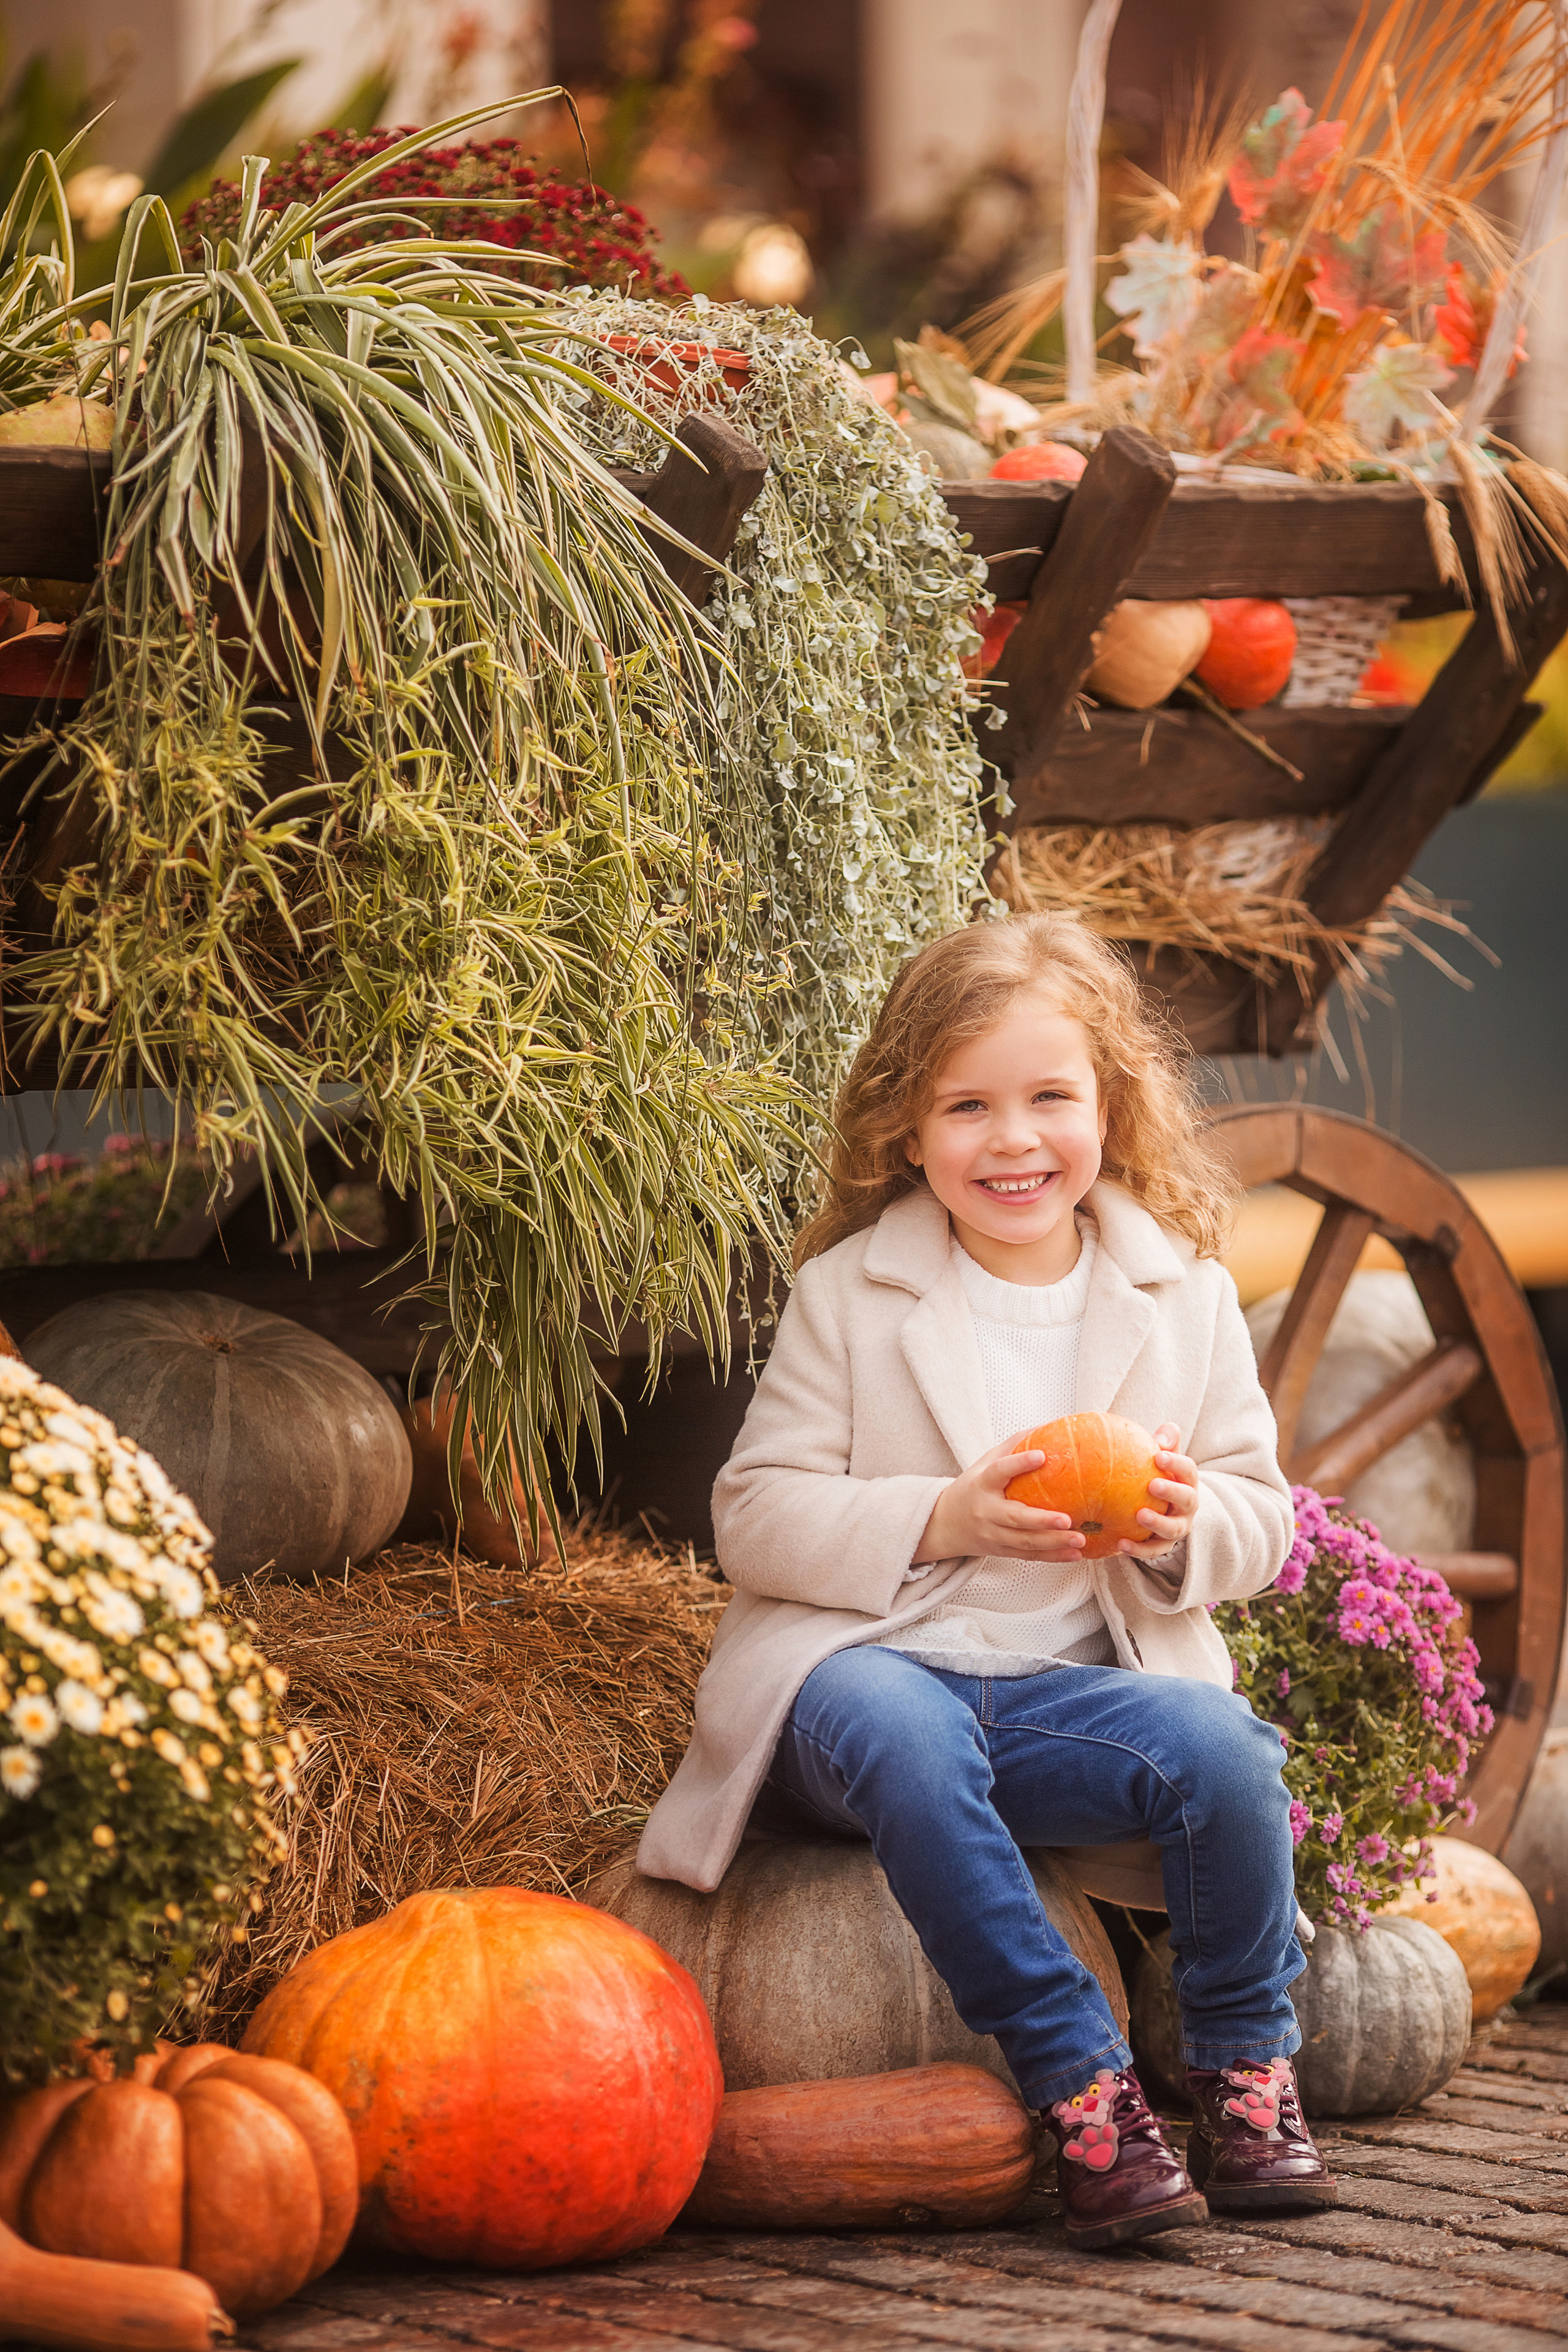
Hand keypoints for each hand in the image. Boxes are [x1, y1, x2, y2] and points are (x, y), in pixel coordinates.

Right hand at [912, 1433, 1088, 1566]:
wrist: (945, 1524)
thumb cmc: (973, 1487)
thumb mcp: (985, 1464)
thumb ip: (1013, 1447)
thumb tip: (1048, 1426)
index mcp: (981, 1484)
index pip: (998, 1472)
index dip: (1018, 1464)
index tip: (1041, 1456)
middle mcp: (986, 1512)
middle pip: (1014, 1518)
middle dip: (1041, 1520)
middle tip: (1067, 1519)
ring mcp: (993, 1534)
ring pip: (1025, 1542)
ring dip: (1054, 1542)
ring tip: (1080, 1539)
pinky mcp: (1002, 1550)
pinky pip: (1029, 1556)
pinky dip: (1053, 1557)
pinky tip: (1076, 1555)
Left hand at [1117, 1421, 1199, 1561]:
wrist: (1161, 1508)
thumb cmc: (1158, 1475)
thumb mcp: (1163, 1457)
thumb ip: (1165, 1442)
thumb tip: (1160, 1437)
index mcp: (1187, 1482)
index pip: (1188, 1470)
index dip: (1176, 1463)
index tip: (1159, 1455)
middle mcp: (1188, 1506)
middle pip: (1187, 1499)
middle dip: (1172, 1492)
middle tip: (1152, 1485)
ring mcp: (1178, 1527)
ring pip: (1173, 1528)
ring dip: (1157, 1522)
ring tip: (1139, 1515)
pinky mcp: (1164, 1545)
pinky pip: (1153, 1550)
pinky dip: (1139, 1549)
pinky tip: (1121, 1543)